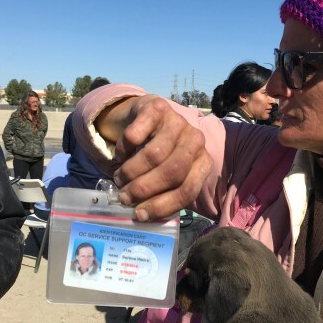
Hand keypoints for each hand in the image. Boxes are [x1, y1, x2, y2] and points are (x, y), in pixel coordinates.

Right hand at [99, 95, 212, 221]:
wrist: (146, 117)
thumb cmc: (158, 154)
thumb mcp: (166, 175)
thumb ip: (162, 193)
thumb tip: (140, 215)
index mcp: (203, 162)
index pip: (188, 190)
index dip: (162, 205)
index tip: (139, 214)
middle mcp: (196, 140)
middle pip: (173, 172)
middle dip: (144, 189)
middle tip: (125, 196)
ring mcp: (178, 121)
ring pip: (153, 155)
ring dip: (130, 172)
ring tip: (119, 178)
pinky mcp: (158, 107)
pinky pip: (135, 135)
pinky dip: (123, 150)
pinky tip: (121, 154)